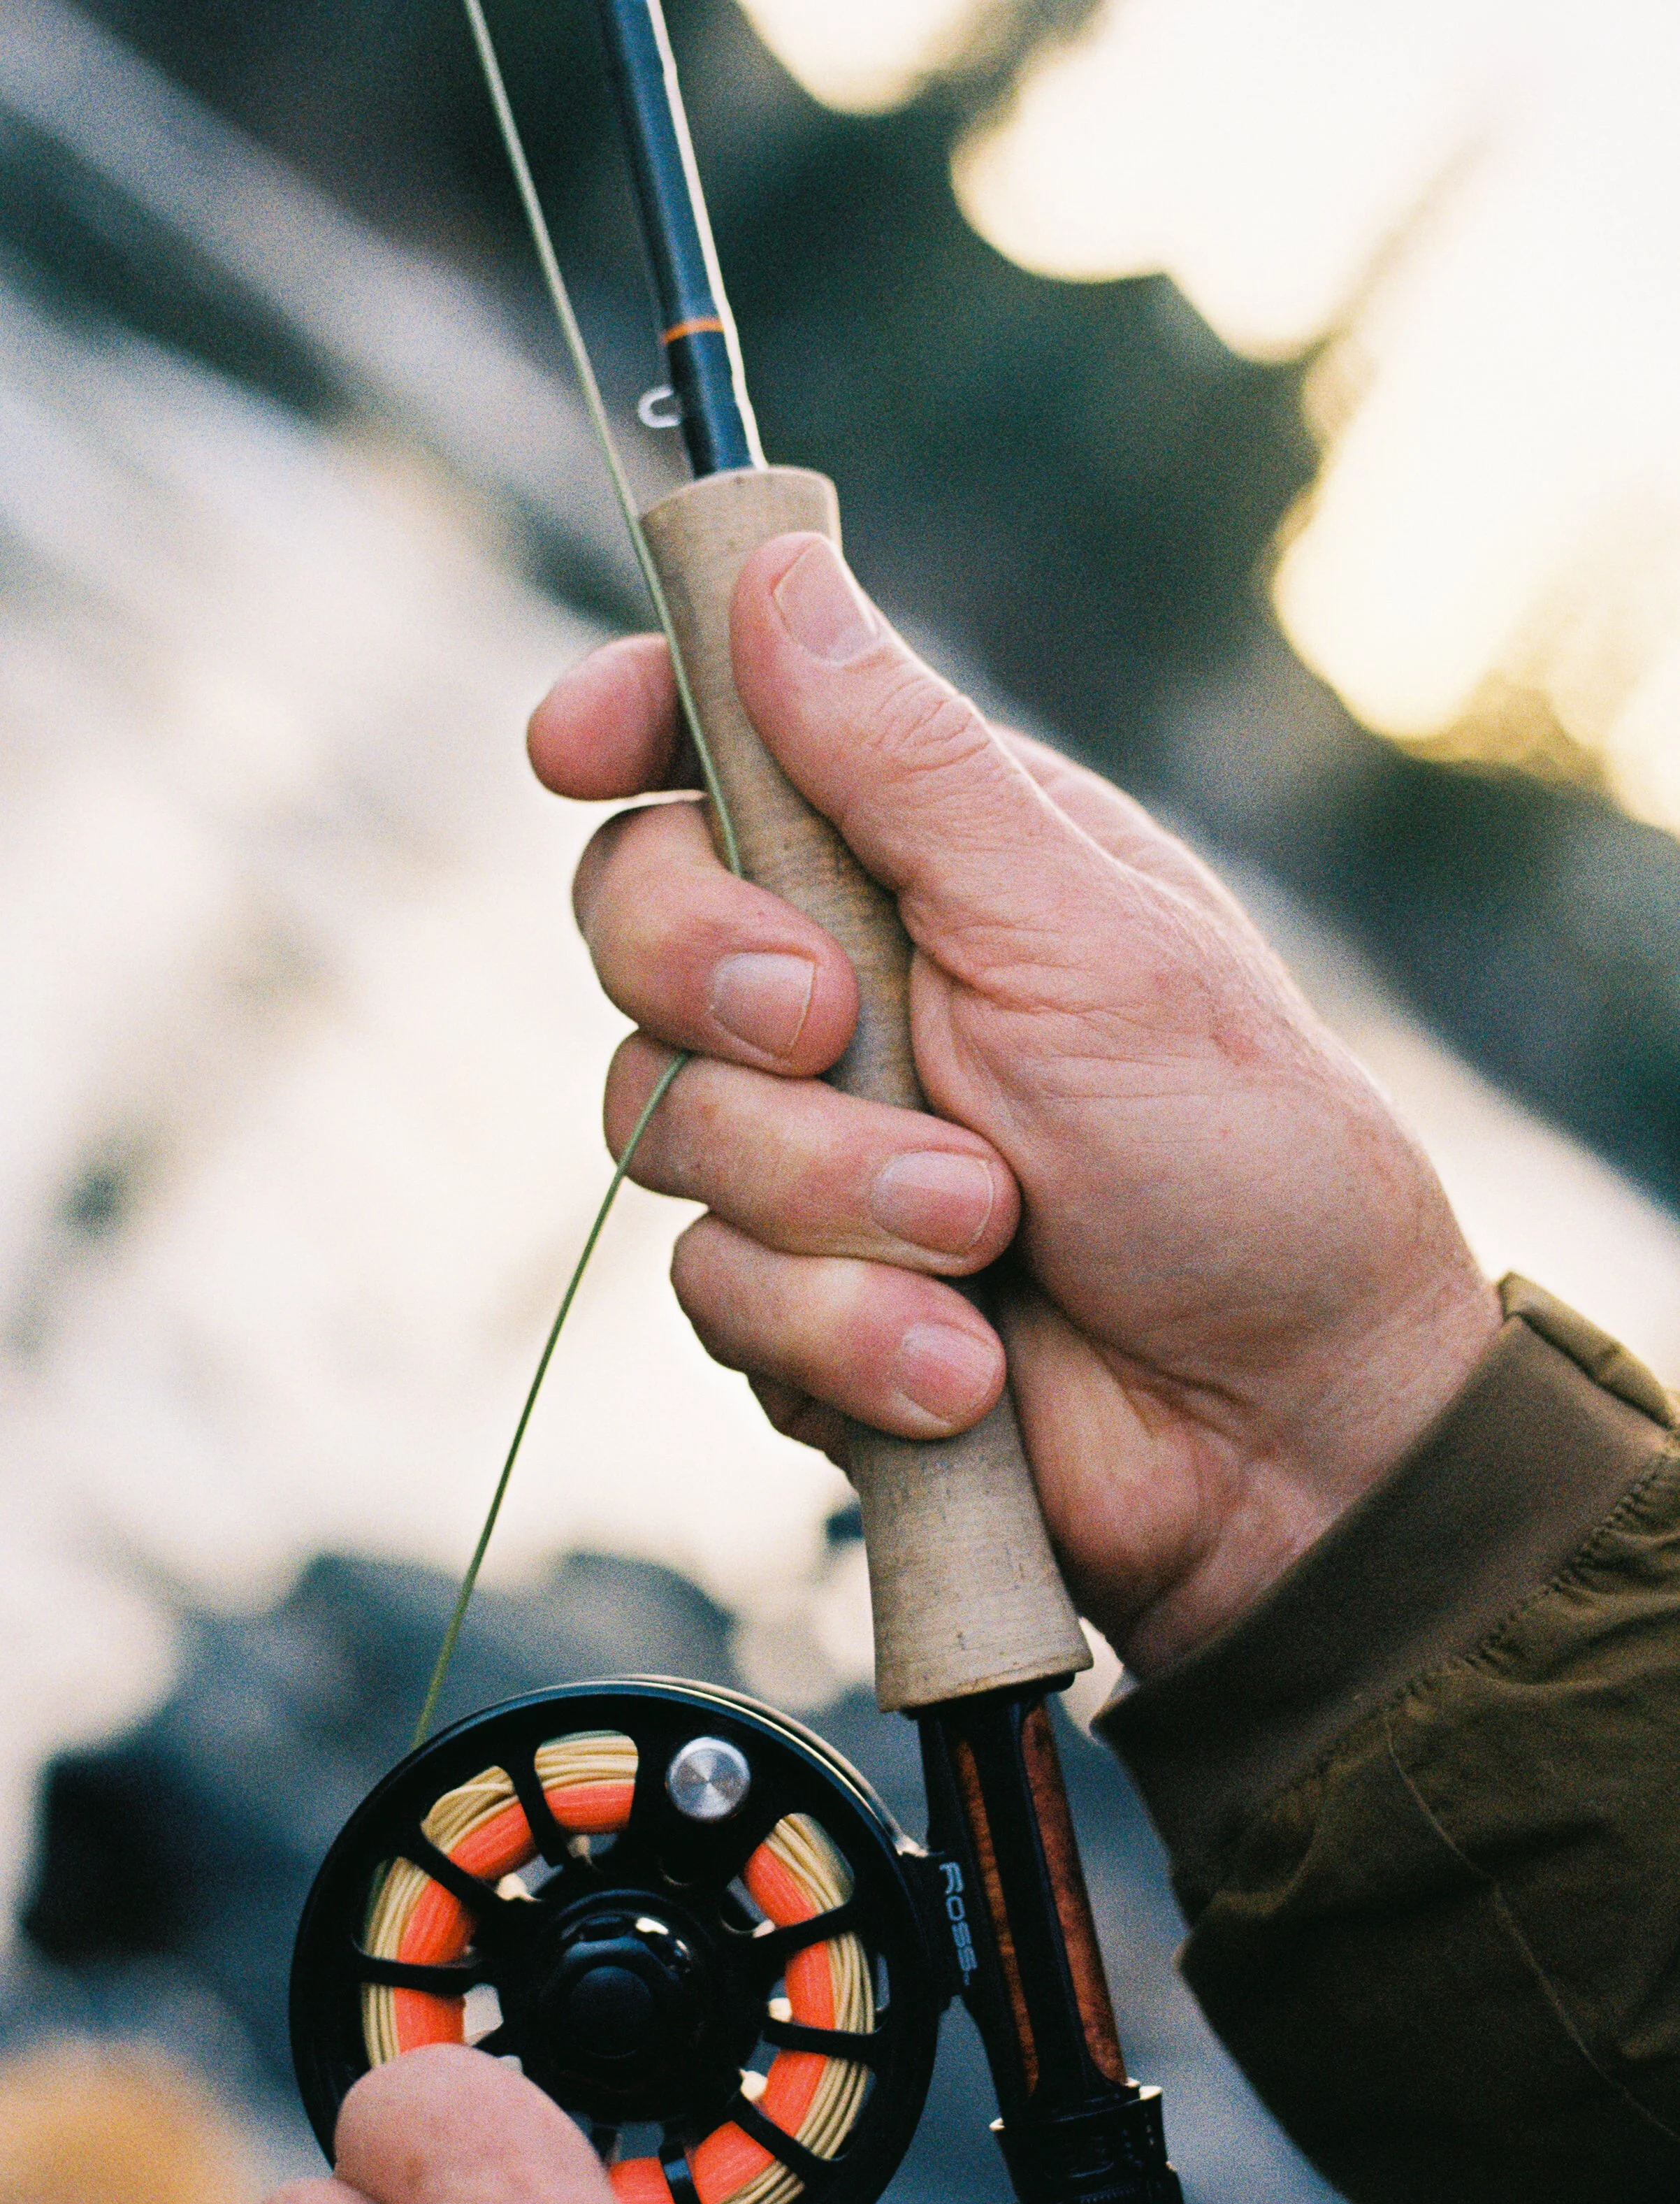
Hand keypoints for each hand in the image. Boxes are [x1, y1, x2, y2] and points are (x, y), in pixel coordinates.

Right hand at [532, 537, 1498, 1667]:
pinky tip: (964, 1365)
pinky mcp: (795, 1299)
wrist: (1284, 1429)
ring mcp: (808, 1150)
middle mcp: (844, 988)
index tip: (574, 747)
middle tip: (834, 1024)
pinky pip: (715, 1292)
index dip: (624, 722)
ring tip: (990, 1232)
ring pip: (658, 1121)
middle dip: (711, 973)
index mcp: (923, 859)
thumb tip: (777, 570)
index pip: (717, 747)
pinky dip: (842, 1329)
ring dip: (829, 1192)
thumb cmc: (1232, 1150)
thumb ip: (908, 765)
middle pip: (631, 921)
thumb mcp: (1080, 929)